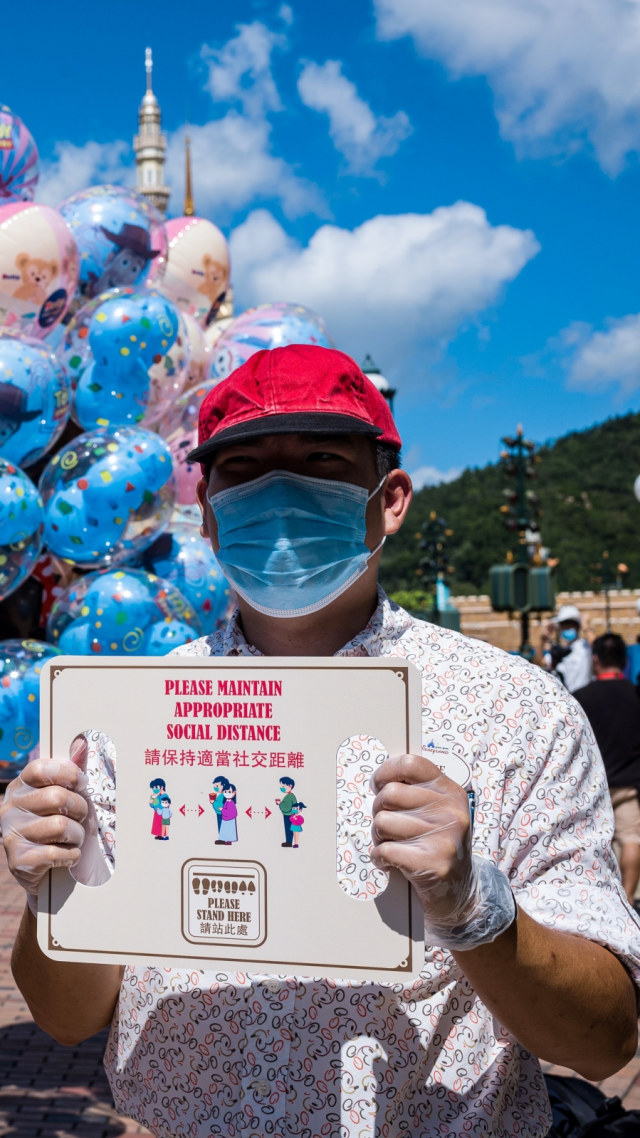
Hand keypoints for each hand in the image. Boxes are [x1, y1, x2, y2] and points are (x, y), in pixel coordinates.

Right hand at [0, 735, 108, 896]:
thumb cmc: (55, 825)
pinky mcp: (18, 860)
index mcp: (20, 787)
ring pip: (60, 826)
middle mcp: (10, 808)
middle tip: (81, 816)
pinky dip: (71, 856)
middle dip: (79, 808)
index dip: (68, 774)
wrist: (43, 869)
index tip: (81, 783)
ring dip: (77, 835)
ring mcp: (11, 834)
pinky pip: (55, 854)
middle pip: (56, 797)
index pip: (41, 769)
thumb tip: (82, 744)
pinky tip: (68, 855)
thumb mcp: (62, 796)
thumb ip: (71, 772)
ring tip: (74, 838)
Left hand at [370, 753, 472, 923]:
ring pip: (382, 822)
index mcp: (450, 792)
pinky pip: (385, 850)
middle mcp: (451, 811)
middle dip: (378, 810)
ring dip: (378, 837)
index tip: (378, 785)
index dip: (386, 772)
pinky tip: (390, 861)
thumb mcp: (438, 811)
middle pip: (389, 794)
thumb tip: (379, 781)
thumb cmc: (440, 845)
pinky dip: (379, 858)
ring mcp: (444, 838)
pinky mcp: (433, 863)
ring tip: (392, 844)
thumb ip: (416, 792)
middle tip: (386, 825)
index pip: (411, 764)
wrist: (460, 892)